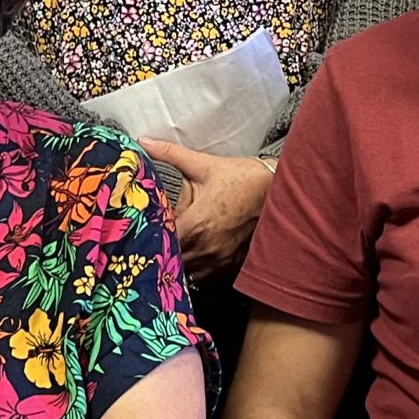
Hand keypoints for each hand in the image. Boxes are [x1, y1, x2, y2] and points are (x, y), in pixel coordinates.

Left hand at [139, 140, 271, 286]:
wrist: (276, 189)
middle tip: (157, 238)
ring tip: (176, 246)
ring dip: (180, 261)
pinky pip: (207, 277)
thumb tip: (144, 142)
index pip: (162, 243)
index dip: (150, 239)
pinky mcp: (231, 264)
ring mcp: (220, 259)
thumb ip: (170, 154)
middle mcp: (206, 247)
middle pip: (172, 261)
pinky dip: (198, 268)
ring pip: (188, 272)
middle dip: (163, 251)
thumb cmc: (240, 178)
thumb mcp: (203, 164)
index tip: (143, 232)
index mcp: (196, 224)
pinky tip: (196, 252)